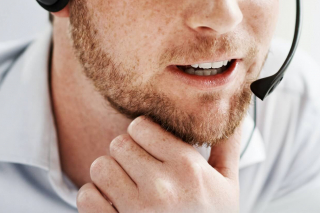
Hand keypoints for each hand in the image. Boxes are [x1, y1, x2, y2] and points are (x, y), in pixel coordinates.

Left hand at [76, 116, 241, 212]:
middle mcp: (161, 187)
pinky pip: (86, 195)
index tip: (150, 149)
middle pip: (118, 144)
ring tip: (126, 188)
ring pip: (99, 166)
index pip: (140, 126)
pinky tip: (113, 205)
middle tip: (139, 171)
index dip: (142, 135)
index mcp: (187, 168)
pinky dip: (94, 198)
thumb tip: (233, 117)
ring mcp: (136, 210)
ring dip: (109, 176)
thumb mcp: (228, 187)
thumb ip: (226, 148)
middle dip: (126, 155)